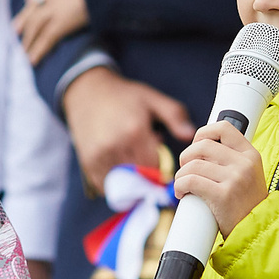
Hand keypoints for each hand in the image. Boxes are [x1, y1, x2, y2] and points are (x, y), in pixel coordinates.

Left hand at [14, 0, 122, 64]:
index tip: (32, 1)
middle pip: (35, 5)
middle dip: (28, 18)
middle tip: (20, 30)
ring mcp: (55, 7)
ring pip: (36, 24)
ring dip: (30, 37)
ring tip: (25, 50)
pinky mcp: (62, 23)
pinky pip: (46, 39)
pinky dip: (39, 49)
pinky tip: (34, 60)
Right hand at [62, 67, 193, 193]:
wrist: (87, 92)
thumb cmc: (124, 96)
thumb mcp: (152, 99)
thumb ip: (174, 115)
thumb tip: (190, 135)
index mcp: (135, 132)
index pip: (156, 167)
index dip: (163, 167)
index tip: (163, 160)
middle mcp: (115, 147)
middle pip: (140, 178)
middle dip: (148, 174)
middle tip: (148, 159)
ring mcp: (99, 157)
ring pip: (124, 185)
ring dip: (133, 180)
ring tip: (134, 161)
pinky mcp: (88, 163)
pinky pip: (106, 187)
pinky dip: (116, 184)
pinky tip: (121, 168)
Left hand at [173, 122, 265, 235]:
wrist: (256, 233)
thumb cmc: (246, 205)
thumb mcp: (248, 175)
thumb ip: (232, 160)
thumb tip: (200, 146)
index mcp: (250, 155)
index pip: (223, 128)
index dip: (203, 133)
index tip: (196, 146)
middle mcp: (244, 163)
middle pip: (202, 146)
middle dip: (186, 157)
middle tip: (185, 170)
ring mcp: (235, 178)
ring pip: (193, 165)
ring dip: (180, 175)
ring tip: (183, 186)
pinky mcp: (223, 195)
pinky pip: (190, 181)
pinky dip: (179, 186)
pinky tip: (181, 193)